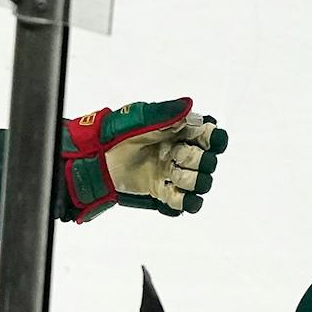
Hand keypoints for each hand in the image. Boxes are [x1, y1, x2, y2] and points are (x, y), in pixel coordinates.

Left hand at [59, 99, 225, 220]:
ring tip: (170, 172)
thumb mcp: (141, 118)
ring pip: (202, 184)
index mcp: (183, 133)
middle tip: (174, 154)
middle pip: (210, 162)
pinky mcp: (164, 194)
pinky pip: (187, 204)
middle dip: (195, 159)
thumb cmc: (118, 134)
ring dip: (190, 179)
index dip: (212, 138)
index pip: (213, 137)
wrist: (98, 159)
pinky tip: (171, 191)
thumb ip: (166, 113)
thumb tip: (190, 107)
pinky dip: (185, 200)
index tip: (197, 137)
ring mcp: (174, 176)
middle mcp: (183, 154)